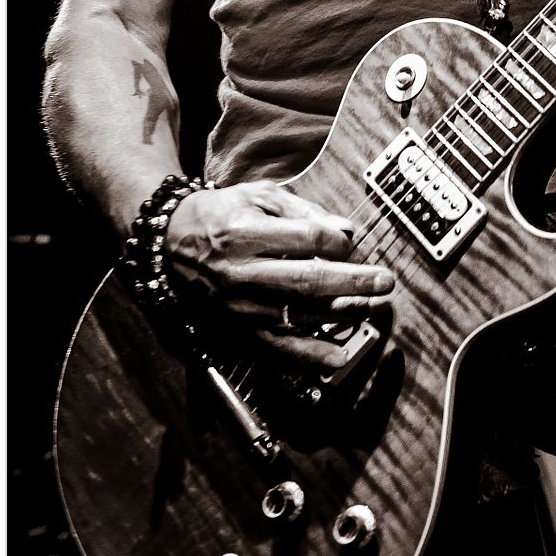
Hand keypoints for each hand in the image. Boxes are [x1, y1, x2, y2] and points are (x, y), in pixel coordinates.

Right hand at [164, 179, 393, 374]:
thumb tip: (346, 232)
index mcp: (244, 233)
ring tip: (373, 306)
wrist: (170, 244)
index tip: (350, 242)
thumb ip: (303, 212)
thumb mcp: (258, 197)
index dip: (336, 242)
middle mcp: (240, 273)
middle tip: (384, 281)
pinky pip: (277, 348)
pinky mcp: (237, 329)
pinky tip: (337, 357)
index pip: (305, 240)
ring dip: (341, 314)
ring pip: (298, 314)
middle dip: (352, 282)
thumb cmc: (221, 214)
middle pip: (307, 280)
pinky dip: (308, 356)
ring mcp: (239, 306)